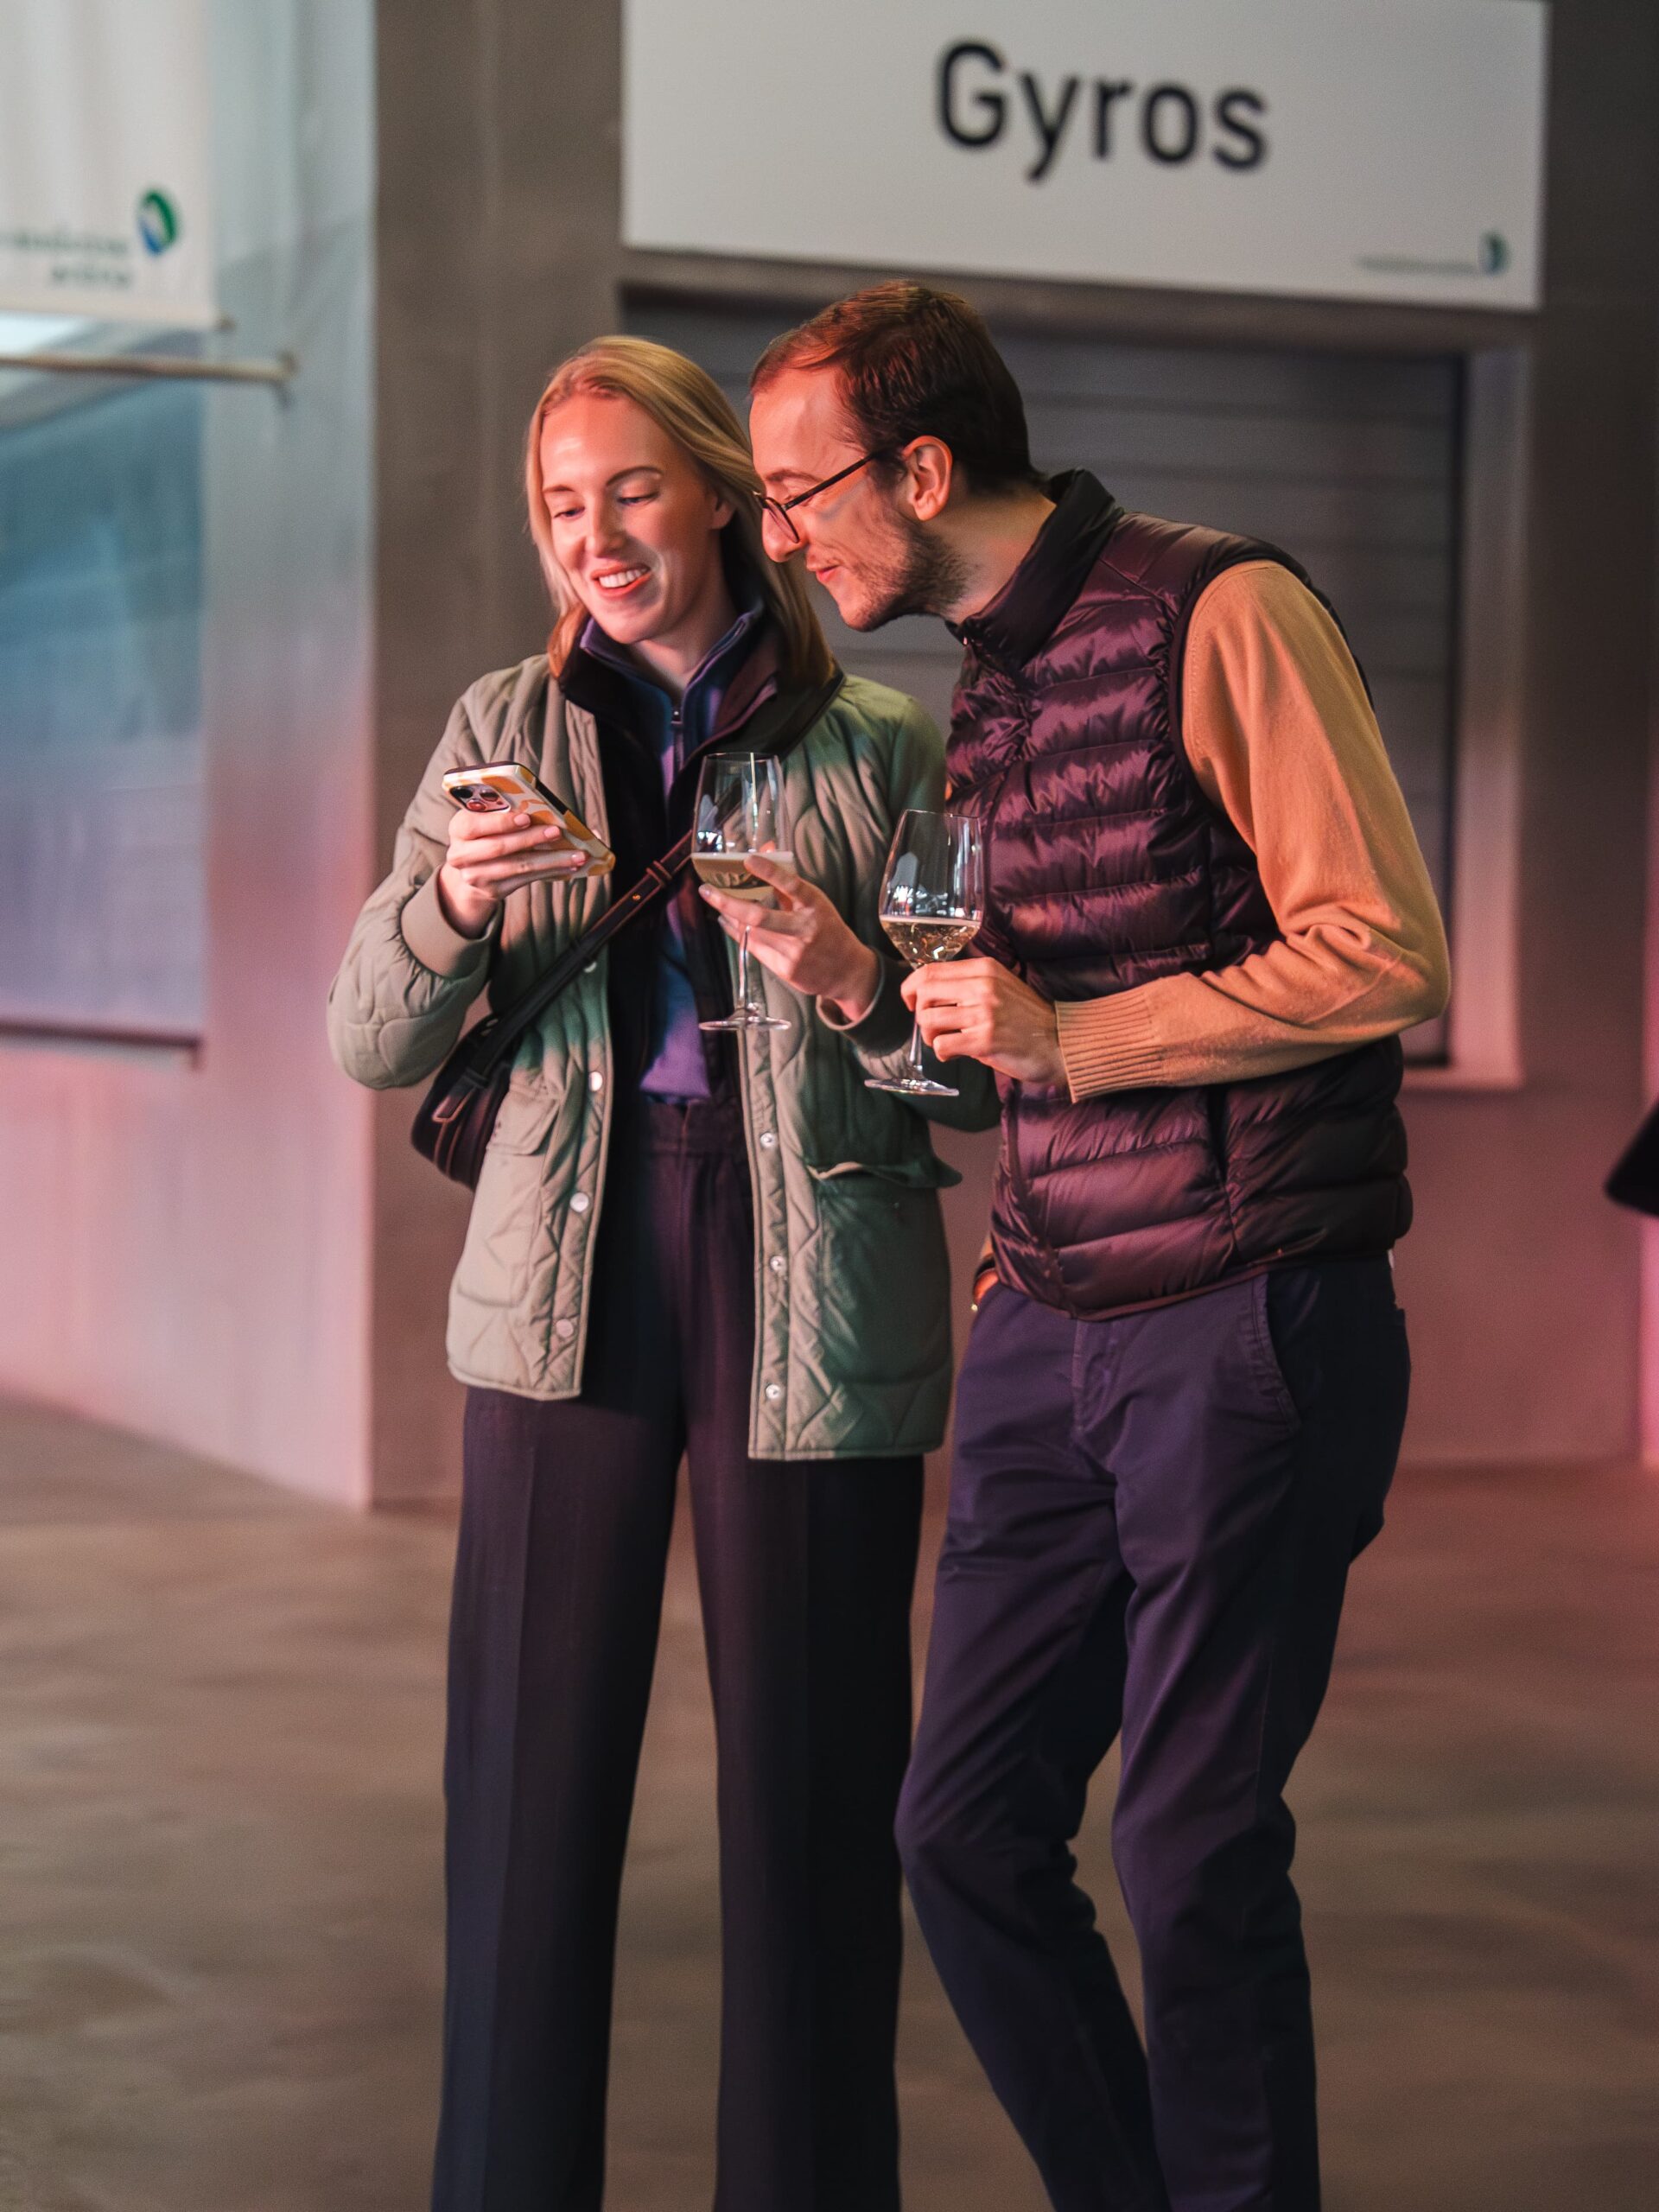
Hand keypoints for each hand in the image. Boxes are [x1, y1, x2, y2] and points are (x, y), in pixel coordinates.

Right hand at [437, 804, 591, 938]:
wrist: (473, 869)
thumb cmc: (486, 834)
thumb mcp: (485, 819)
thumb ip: (503, 810)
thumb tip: (542, 803)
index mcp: (459, 828)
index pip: (475, 825)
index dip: (501, 822)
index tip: (526, 817)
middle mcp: (461, 855)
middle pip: (499, 847)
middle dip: (531, 839)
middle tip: (556, 832)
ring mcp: (476, 876)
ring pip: (518, 866)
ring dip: (551, 860)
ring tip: (576, 854)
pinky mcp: (494, 890)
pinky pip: (526, 879)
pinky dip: (550, 871)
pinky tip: (569, 866)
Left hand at [699, 854, 880, 1021]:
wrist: (847, 971)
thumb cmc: (828, 929)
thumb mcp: (816, 903)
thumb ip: (787, 883)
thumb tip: (765, 850)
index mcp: (816, 907)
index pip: (792, 885)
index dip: (770, 872)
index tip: (748, 859)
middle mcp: (805, 930)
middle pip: (761, 918)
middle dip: (729, 903)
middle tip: (707, 890)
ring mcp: (794, 953)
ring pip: (752, 933)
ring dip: (729, 916)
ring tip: (714, 901)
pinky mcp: (786, 970)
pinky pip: (754, 948)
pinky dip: (737, 933)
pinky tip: (727, 922)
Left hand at [901, 958, 1065, 1086]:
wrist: (1060, 1043)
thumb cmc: (1027, 1018)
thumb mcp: (1001, 986)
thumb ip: (969, 984)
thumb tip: (929, 991)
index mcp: (984, 969)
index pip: (930, 970)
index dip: (911, 988)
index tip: (911, 1002)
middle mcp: (982, 986)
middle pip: (924, 993)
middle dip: (920, 1014)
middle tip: (934, 1027)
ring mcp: (983, 1013)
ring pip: (928, 1020)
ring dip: (931, 1036)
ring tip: (948, 1042)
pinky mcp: (984, 1040)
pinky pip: (942, 1045)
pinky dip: (943, 1053)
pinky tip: (957, 1054)